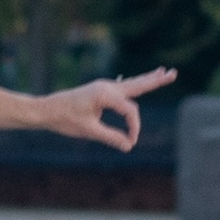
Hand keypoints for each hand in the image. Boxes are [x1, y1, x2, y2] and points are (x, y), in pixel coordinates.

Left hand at [26, 69, 178, 151]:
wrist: (47, 109)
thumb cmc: (65, 119)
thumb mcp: (88, 131)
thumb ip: (110, 137)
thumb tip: (128, 146)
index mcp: (105, 94)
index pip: (130, 111)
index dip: (134, 127)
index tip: (130, 141)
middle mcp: (106, 87)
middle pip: (137, 84)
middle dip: (155, 81)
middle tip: (173, 73)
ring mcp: (103, 87)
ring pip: (131, 83)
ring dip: (148, 79)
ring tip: (164, 73)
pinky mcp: (100, 91)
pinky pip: (122, 87)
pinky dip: (134, 84)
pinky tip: (140, 81)